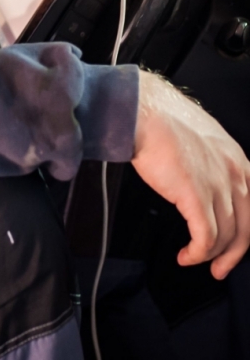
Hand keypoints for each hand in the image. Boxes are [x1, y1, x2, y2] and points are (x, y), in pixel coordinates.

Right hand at [132, 71, 249, 278]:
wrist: (142, 114)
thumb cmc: (160, 120)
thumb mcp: (200, 138)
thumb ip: (210, 161)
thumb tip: (202, 183)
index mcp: (237, 159)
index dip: (243, 232)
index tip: (232, 246)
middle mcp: (234, 173)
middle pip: (245, 228)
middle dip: (232, 255)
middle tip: (218, 267)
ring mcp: (218, 185)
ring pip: (224, 236)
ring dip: (208, 255)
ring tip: (192, 259)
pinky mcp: (196, 195)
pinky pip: (205, 237)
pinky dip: (197, 252)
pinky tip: (187, 255)